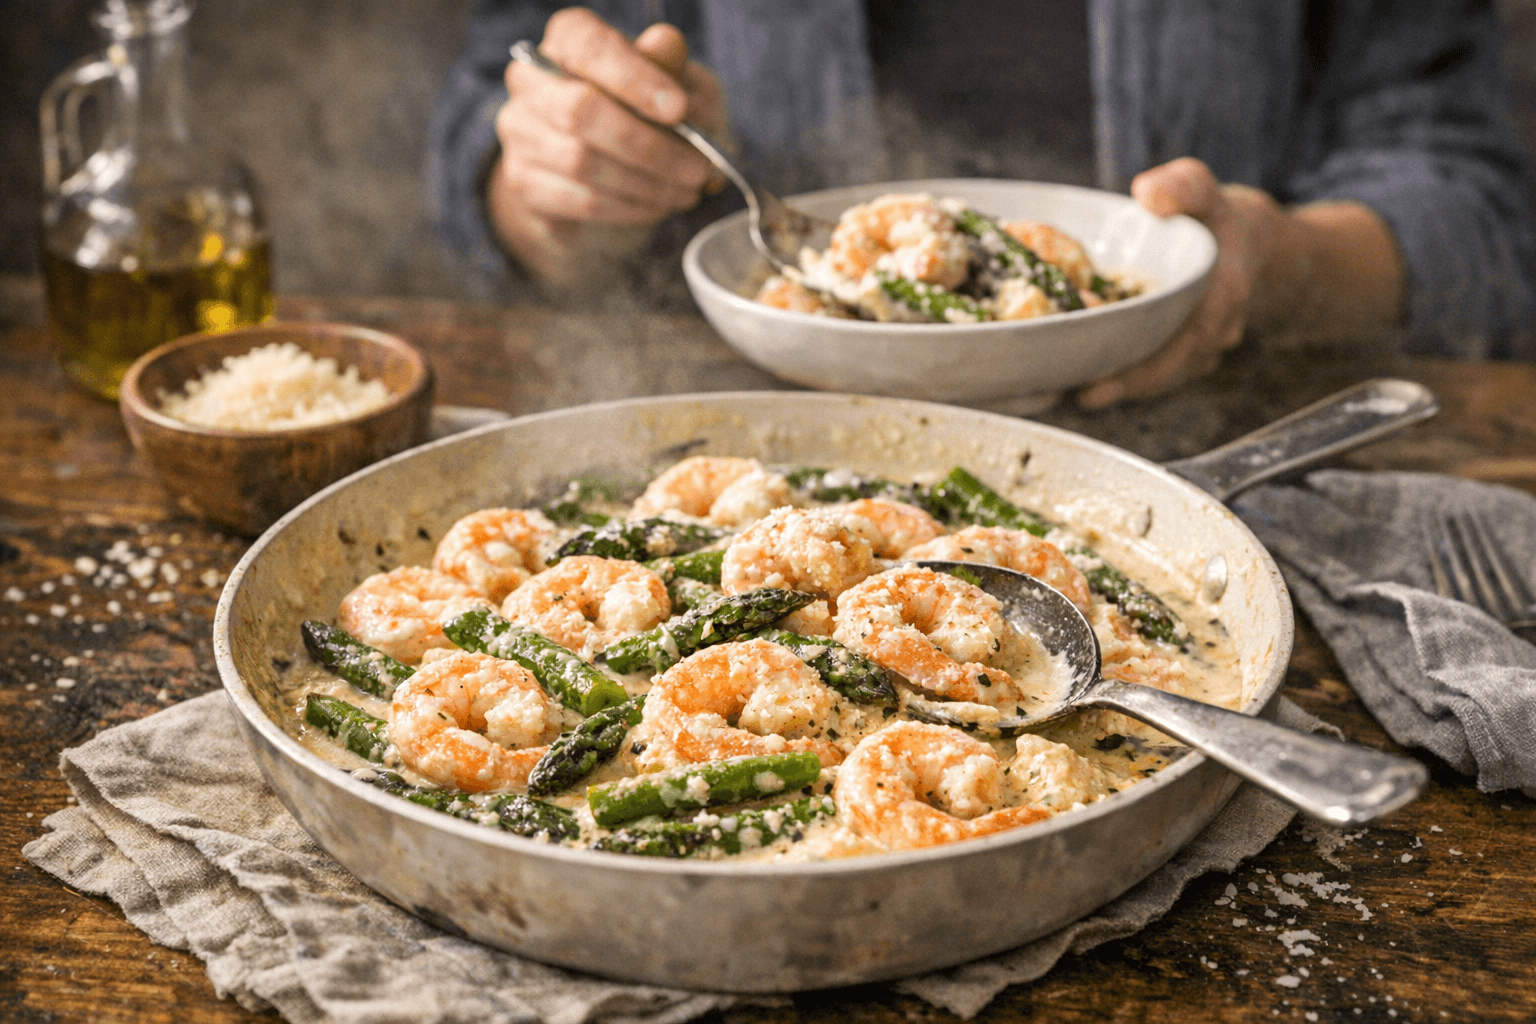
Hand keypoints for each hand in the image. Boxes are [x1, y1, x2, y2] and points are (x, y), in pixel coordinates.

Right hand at [486, 8, 727, 284]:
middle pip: (580, 110)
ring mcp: (520, 133)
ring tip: (686, 192)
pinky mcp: (524, 183)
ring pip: (581, 163)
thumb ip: (670, 64)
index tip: (679, 109)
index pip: (589, 47)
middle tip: (696, 169)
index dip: (634, 78)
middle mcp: (530, 80)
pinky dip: (628, 209)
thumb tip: (665, 45)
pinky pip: (578, 201)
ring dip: (646, 185)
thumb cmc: (650, 111)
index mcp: (568, 39)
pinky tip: (657, 207)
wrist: (615, 166)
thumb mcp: (674, 81)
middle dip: (648, 146)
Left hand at [1077, 157, 1403, 408]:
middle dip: (1121, 386)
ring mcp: (1201, 347)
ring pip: (1159, 376)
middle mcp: (1215, 330)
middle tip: (1076, 396)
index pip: (1183, 344)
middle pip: (1166, 370)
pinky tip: (1085, 378)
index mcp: (1223, 295)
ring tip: (1070, 391)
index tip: (1099, 383)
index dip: (1142, 369)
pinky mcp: (1184, 352)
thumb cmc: (1213, 216)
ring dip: (1118, 387)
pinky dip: (1124, 376)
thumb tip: (1148, 195)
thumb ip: (1180, 187)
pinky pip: (1156, 371)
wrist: (1245, 242)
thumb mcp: (1200, 187)